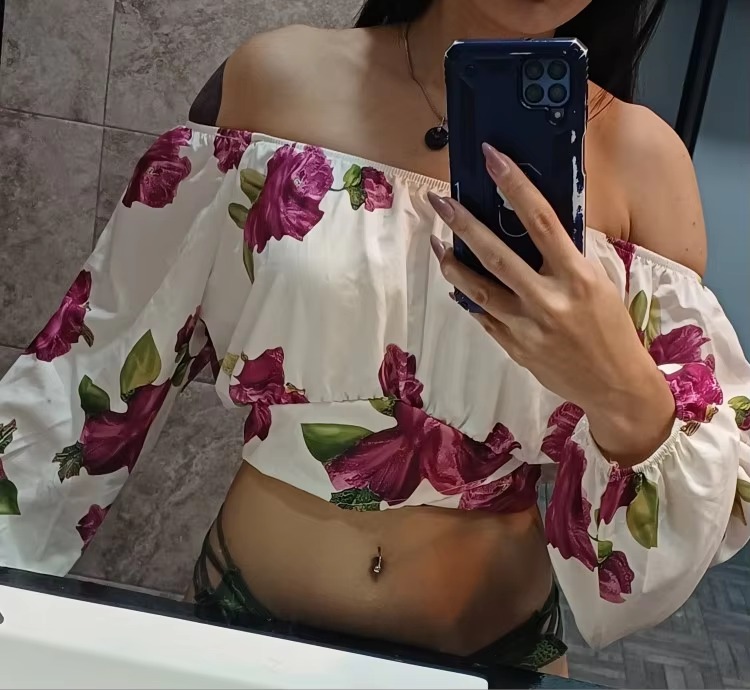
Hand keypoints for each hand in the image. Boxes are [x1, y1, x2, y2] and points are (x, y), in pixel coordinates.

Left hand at [428, 144, 675, 466]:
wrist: (615, 386)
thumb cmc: (612, 328)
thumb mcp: (599, 284)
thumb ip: (564, 259)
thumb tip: (528, 231)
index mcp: (577, 277)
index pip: (540, 221)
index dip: (514, 186)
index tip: (491, 158)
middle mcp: (548, 300)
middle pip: (496, 256)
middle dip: (463, 225)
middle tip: (438, 201)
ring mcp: (526, 328)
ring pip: (477, 290)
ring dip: (453, 264)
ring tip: (437, 244)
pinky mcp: (513, 348)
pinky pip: (483, 316)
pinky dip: (467, 298)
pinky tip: (456, 284)